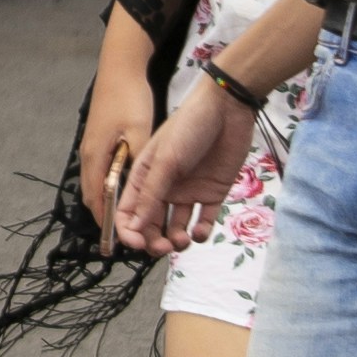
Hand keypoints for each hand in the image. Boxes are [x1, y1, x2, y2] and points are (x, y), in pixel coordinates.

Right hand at [75, 63, 153, 221]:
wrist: (120, 68)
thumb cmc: (128, 98)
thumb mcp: (139, 131)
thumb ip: (138, 163)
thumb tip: (140, 193)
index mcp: (95, 158)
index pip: (97, 201)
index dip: (108, 223)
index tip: (122, 241)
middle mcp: (90, 157)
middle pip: (97, 197)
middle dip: (112, 218)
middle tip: (135, 234)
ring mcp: (95, 149)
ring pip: (102, 186)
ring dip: (115, 203)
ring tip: (137, 219)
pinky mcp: (103, 142)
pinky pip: (107, 173)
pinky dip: (118, 187)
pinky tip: (136, 190)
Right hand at [115, 86, 250, 254]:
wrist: (227, 108)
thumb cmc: (189, 124)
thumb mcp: (165, 161)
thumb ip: (150, 195)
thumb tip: (133, 226)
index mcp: (144, 176)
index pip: (128, 211)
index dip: (129, 231)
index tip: (137, 244)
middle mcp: (164, 187)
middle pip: (152, 224)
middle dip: (154, 240)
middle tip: (163, 248)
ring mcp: (188, 190)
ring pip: (177, 227)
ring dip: (177, 239)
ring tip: (183, 240)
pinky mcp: (212, 192)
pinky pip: (204, 220)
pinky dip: (200, 232)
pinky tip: (199, 232)